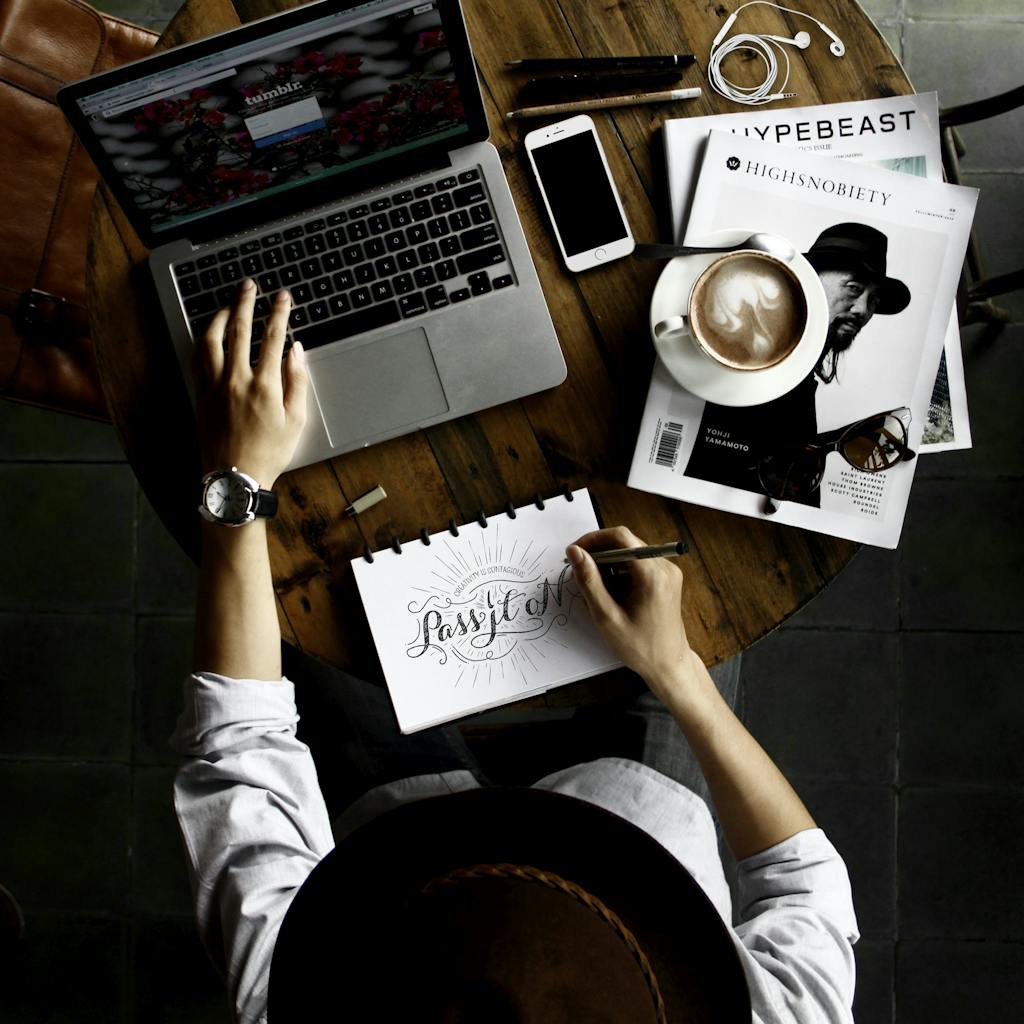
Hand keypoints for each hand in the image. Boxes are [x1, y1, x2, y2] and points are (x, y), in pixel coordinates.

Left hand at [193, 279, 307, 487]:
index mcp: (264, 385)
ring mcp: (214, 386)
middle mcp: (236, 380)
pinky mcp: (201, 395)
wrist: (235, 478)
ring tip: (228, 304)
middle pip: (239, 330)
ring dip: (220, 317)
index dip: (278, 312)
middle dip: (245, 302)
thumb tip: (295, 351)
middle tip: (249, 285)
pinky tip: (209, 335)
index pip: (272, 337)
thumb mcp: (296, 420)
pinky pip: (198, 359)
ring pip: (212, 340)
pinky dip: (204, 341)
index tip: (282, 297)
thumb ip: (297, 381)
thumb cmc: (269, 453)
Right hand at [566, 526, 700, 698]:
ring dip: (608, 565)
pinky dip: (620, 572)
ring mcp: (668, 572)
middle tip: (580, 573)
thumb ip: (589, 581)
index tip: (575, 552)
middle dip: (599, 554)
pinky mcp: (666, 578)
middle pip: (625, 543)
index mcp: (653, 575)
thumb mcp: (607, 616)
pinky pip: (638, 563)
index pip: (620, 537)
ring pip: (630, 553)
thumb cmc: (640, 647)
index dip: (593, 539)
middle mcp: (665, 567)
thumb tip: (574, 552)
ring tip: (597, 591)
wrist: (669, 665)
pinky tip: (612, 594)